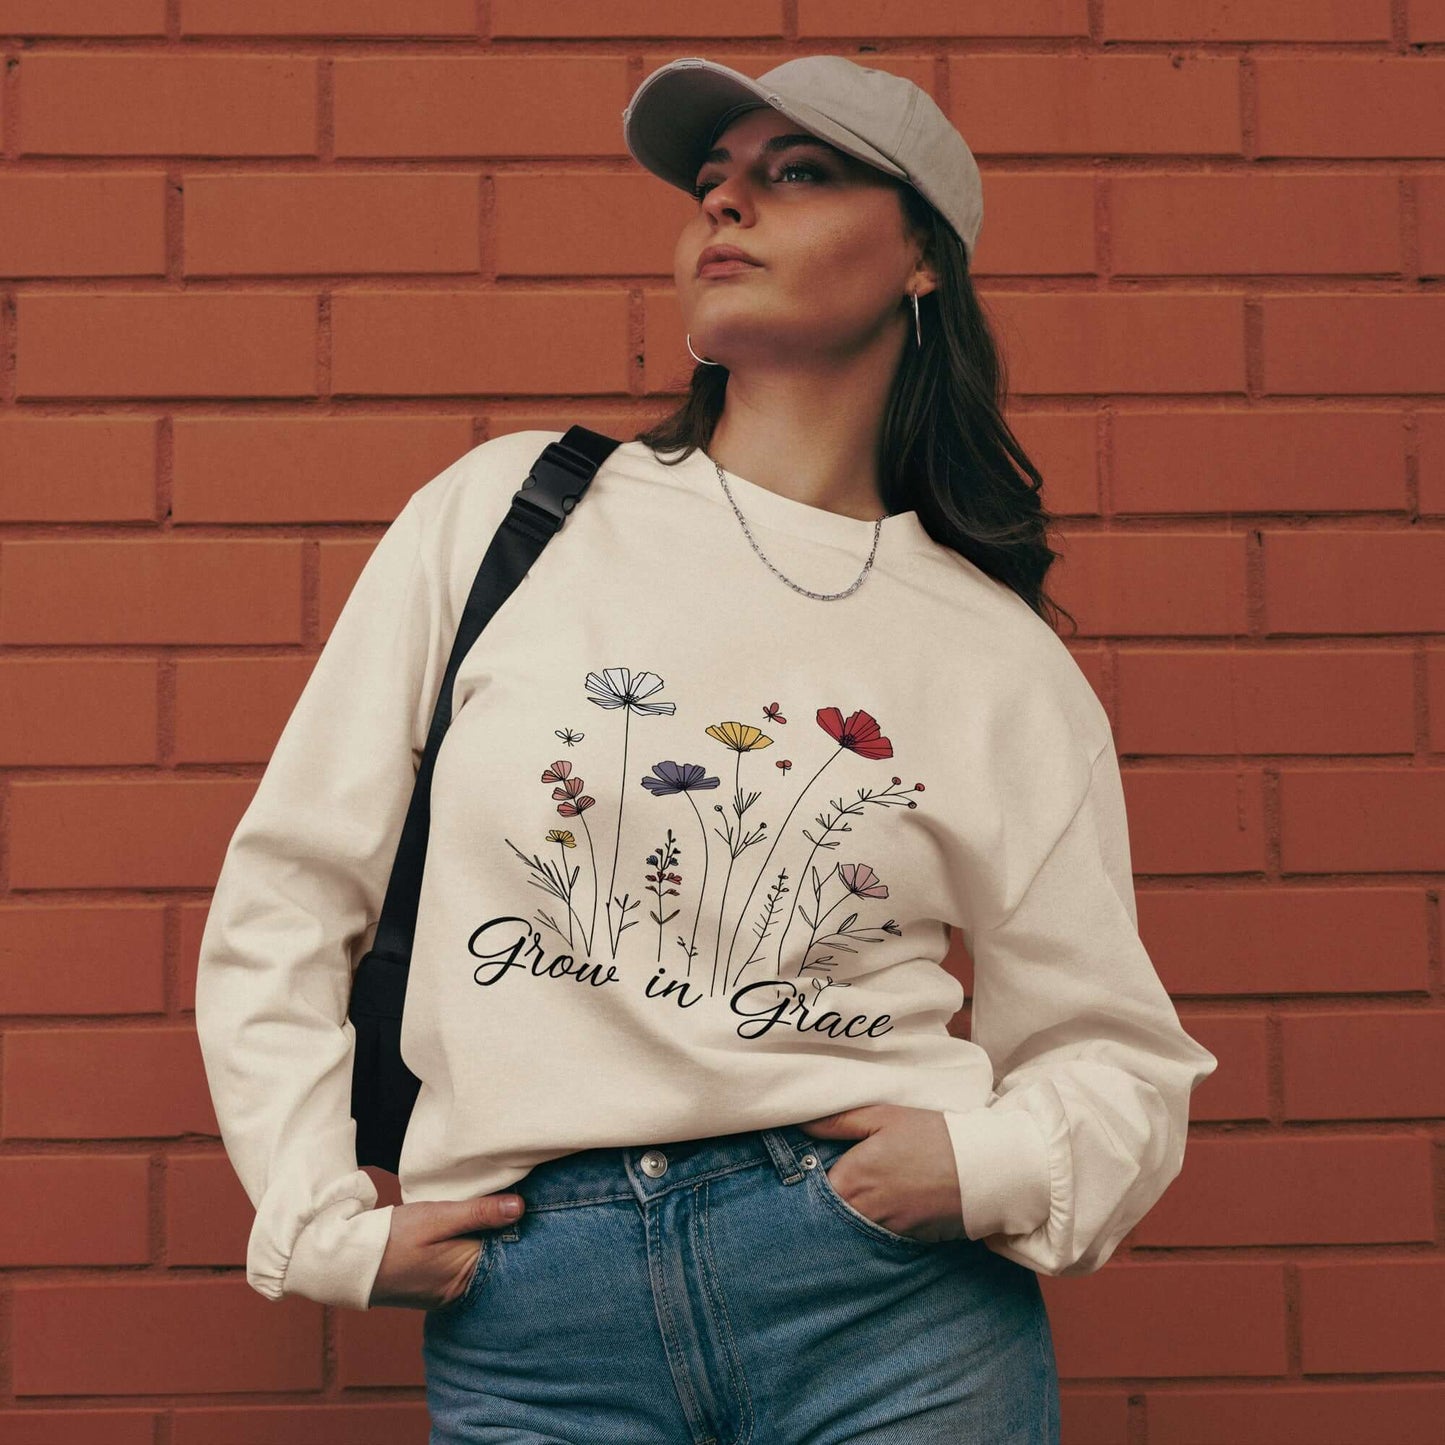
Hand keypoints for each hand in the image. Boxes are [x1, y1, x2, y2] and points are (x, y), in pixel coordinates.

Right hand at [367, 1191, 524, 1309]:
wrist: (348, 1262)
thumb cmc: (392, 1239)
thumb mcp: (436, 1217)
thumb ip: (478, 1213)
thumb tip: (520, 1207)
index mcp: (466, 1275)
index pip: (507, 1248)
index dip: (517, 1224)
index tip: (527, 1198)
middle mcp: (461, 1290)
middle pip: (495, 1255)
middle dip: (502, 1231)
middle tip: (512, 1197)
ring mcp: (447, 1292)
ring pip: (478, 1258)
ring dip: (483, 1237)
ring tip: (490, 1207)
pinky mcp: (435, 1287)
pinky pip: (462, 1265)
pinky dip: (467, 1246)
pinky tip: (466, 1228)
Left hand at [797, 1104, 968, 1243]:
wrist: (983, 1169)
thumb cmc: (932, 1136)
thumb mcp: (883, 1117)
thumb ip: (838, 1121)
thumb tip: (800, 1122)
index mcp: (851, 1180)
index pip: (809, 1190)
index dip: (806, 1180)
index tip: (809, 1170)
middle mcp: (862, 1213)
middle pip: (827, 1215)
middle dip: (824, 1203)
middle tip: (831, 1186)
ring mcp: (885, 1232)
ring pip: (851, 1229)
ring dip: (848, 1217)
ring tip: (862, 1195)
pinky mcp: (906, 1243)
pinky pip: (877, 1238)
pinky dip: (874, 1228)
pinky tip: (884, 1208)